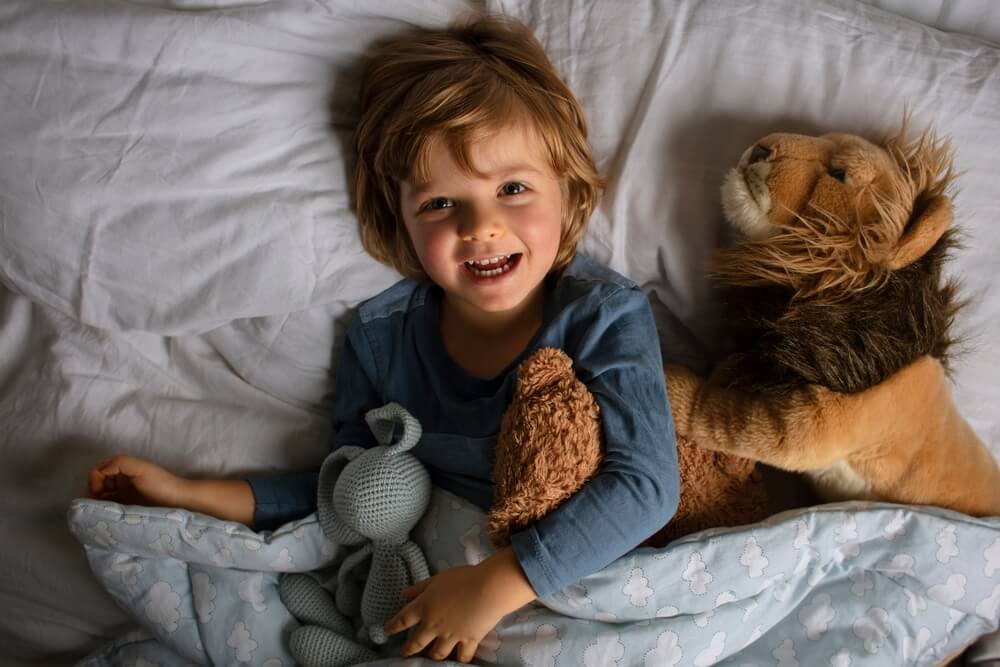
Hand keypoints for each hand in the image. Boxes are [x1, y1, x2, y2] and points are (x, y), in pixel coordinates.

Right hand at [88, 454, 186, 506]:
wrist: (179, 502)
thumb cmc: (160, 484)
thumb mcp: (139, 468)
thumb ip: (119, 463)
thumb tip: (98, 473)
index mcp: (123, 467)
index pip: (97, 471)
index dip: (94, 481)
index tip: (98, 494)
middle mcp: (122, 478)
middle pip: (97, 483)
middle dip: (93, 492)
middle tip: (96, 506)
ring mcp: (125, 492)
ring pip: (102, 495)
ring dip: (98, 502)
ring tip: (101, 512)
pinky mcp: (128, 505)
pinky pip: (110, 505)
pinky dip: (105, 508)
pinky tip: (108, 515)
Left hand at [384, 547, 535, 662]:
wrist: (487, 589)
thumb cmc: (461, 578)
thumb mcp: (435, 579)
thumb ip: (419, 589)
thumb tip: (403, 595)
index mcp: (424, 607)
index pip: (403, 619)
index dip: (393, 626)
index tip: (386, 630)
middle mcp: (434, 625)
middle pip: (417, 642)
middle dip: (408, 649)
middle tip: (403, 653)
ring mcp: (451, 636)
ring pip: (437, 653)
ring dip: (431, 656)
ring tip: (429, 658)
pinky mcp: (469, 640)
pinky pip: (463, 656)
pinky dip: (460, 659)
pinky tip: (458, 660)